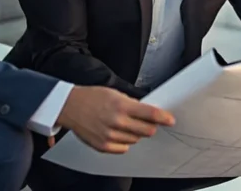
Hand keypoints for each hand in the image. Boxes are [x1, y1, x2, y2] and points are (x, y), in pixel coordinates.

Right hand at [56, 85, 174, 153]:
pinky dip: (125, 141)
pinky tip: (117, 132)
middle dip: (150, 126)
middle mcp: (117, 121)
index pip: (151, 114)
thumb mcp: (115, 93)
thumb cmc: (92, 97)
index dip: (164, 118)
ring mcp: (110, 135)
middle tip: (145, 121)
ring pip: (136, 139)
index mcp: (121, 105)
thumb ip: (132, 103)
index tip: (170, 120)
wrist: (70, 107)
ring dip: (135, 132)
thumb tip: (149, 112)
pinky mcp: (103, 146)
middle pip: (147, 130)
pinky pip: (124, 148)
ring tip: (123, 124)